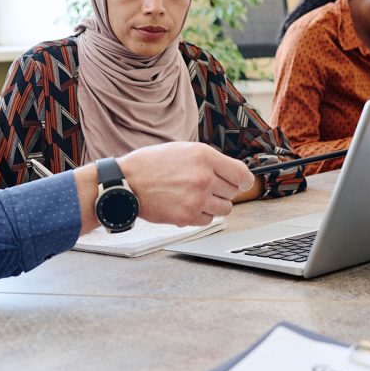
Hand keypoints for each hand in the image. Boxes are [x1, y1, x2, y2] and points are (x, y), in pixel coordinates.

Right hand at [117, 142, 254, 226]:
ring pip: (224, 209)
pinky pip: (208, 220)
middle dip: (223, 191)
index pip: (241, 173)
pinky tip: (186, 205)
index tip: (242, 183)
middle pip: (233, 193)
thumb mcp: (183, 150)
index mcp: (204, 156)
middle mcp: (203, 177)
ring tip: (197, 197)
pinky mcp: (187, 216)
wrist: (126, 182)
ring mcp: (196, 198)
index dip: (244, 180)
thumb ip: (208, 161)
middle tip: (206, 188)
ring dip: (214, 205)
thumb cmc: (151, 165)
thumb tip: (231, 173)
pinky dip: (201, 215)